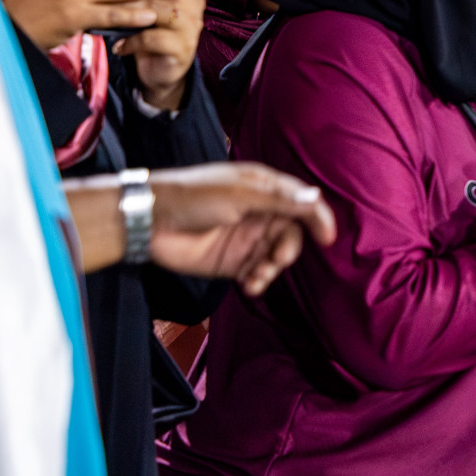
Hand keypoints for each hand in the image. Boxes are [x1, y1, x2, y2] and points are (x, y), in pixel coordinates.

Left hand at [114, 0, 204, 110]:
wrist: (161, 70)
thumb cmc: (147, 28)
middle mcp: (193, 0)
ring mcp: (190, 25)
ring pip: (162, 6)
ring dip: (130, 4)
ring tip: (105, 3)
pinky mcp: (182, 48)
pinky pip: (154, 38)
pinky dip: (131, 40)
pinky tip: (116, 43)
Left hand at [148, 163, 337, 295]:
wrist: (149, 220)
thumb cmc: (194, 196)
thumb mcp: (240, 195)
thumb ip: (280, 200)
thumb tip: (317, 198)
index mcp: (264, 190)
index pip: (302, 202)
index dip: (318, 218)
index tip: (327, 239)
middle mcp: (260, 214)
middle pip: (292, 234)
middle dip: (289, 250)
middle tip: (276, 260)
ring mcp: (246, 239)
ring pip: (276, 257)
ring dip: (273, 269)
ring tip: (258, 278)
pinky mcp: (232, 262)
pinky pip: (257, 274)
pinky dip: (259, 281)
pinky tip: (250, 285)